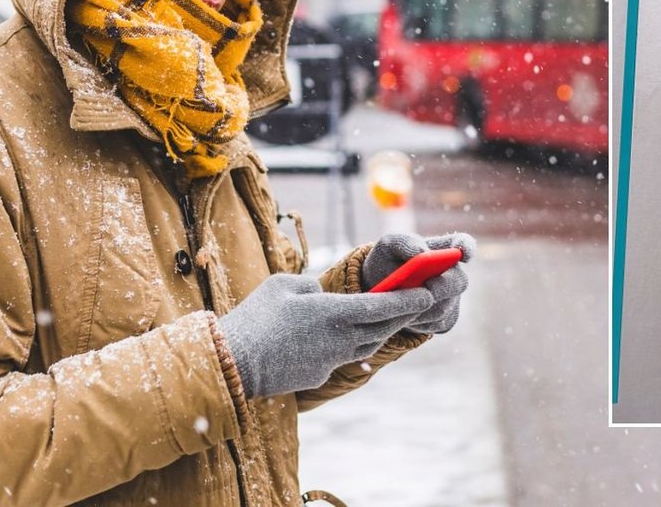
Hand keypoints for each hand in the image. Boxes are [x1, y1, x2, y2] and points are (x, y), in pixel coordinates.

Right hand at [218, 273, 432, 397]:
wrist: (234, 365)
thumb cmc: (255, 318)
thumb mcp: (283, 285)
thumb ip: (312, 284)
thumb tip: (323, 291)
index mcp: (332, 312)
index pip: (381, 305)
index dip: (408, 298)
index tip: (427, 292)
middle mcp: (339, 338)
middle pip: (383, 326)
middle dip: (404, 313)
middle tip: (420, 301)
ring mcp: (331, 360)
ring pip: (368, 343)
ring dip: (382, 330)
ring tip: (390, 316)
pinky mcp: (320, 375)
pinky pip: (344, 357)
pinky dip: (351, 345)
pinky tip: (346, 336)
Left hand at [362, 232, 474, 333]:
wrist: (379, 293)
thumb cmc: (386, 263)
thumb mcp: (388, 246)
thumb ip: (404, 242)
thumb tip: (421, 252)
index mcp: (443, 249)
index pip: (463, 244)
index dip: (466, 249)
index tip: (463, 254)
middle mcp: (454, 273)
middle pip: (460, 281)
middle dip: (443, 286)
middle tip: (426, 287)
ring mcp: (452, 298)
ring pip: (444, 307)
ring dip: (421, 307)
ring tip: (399, 302)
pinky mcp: (447, 320)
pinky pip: (437, 323)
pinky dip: (418, 322)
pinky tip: (404, 314)